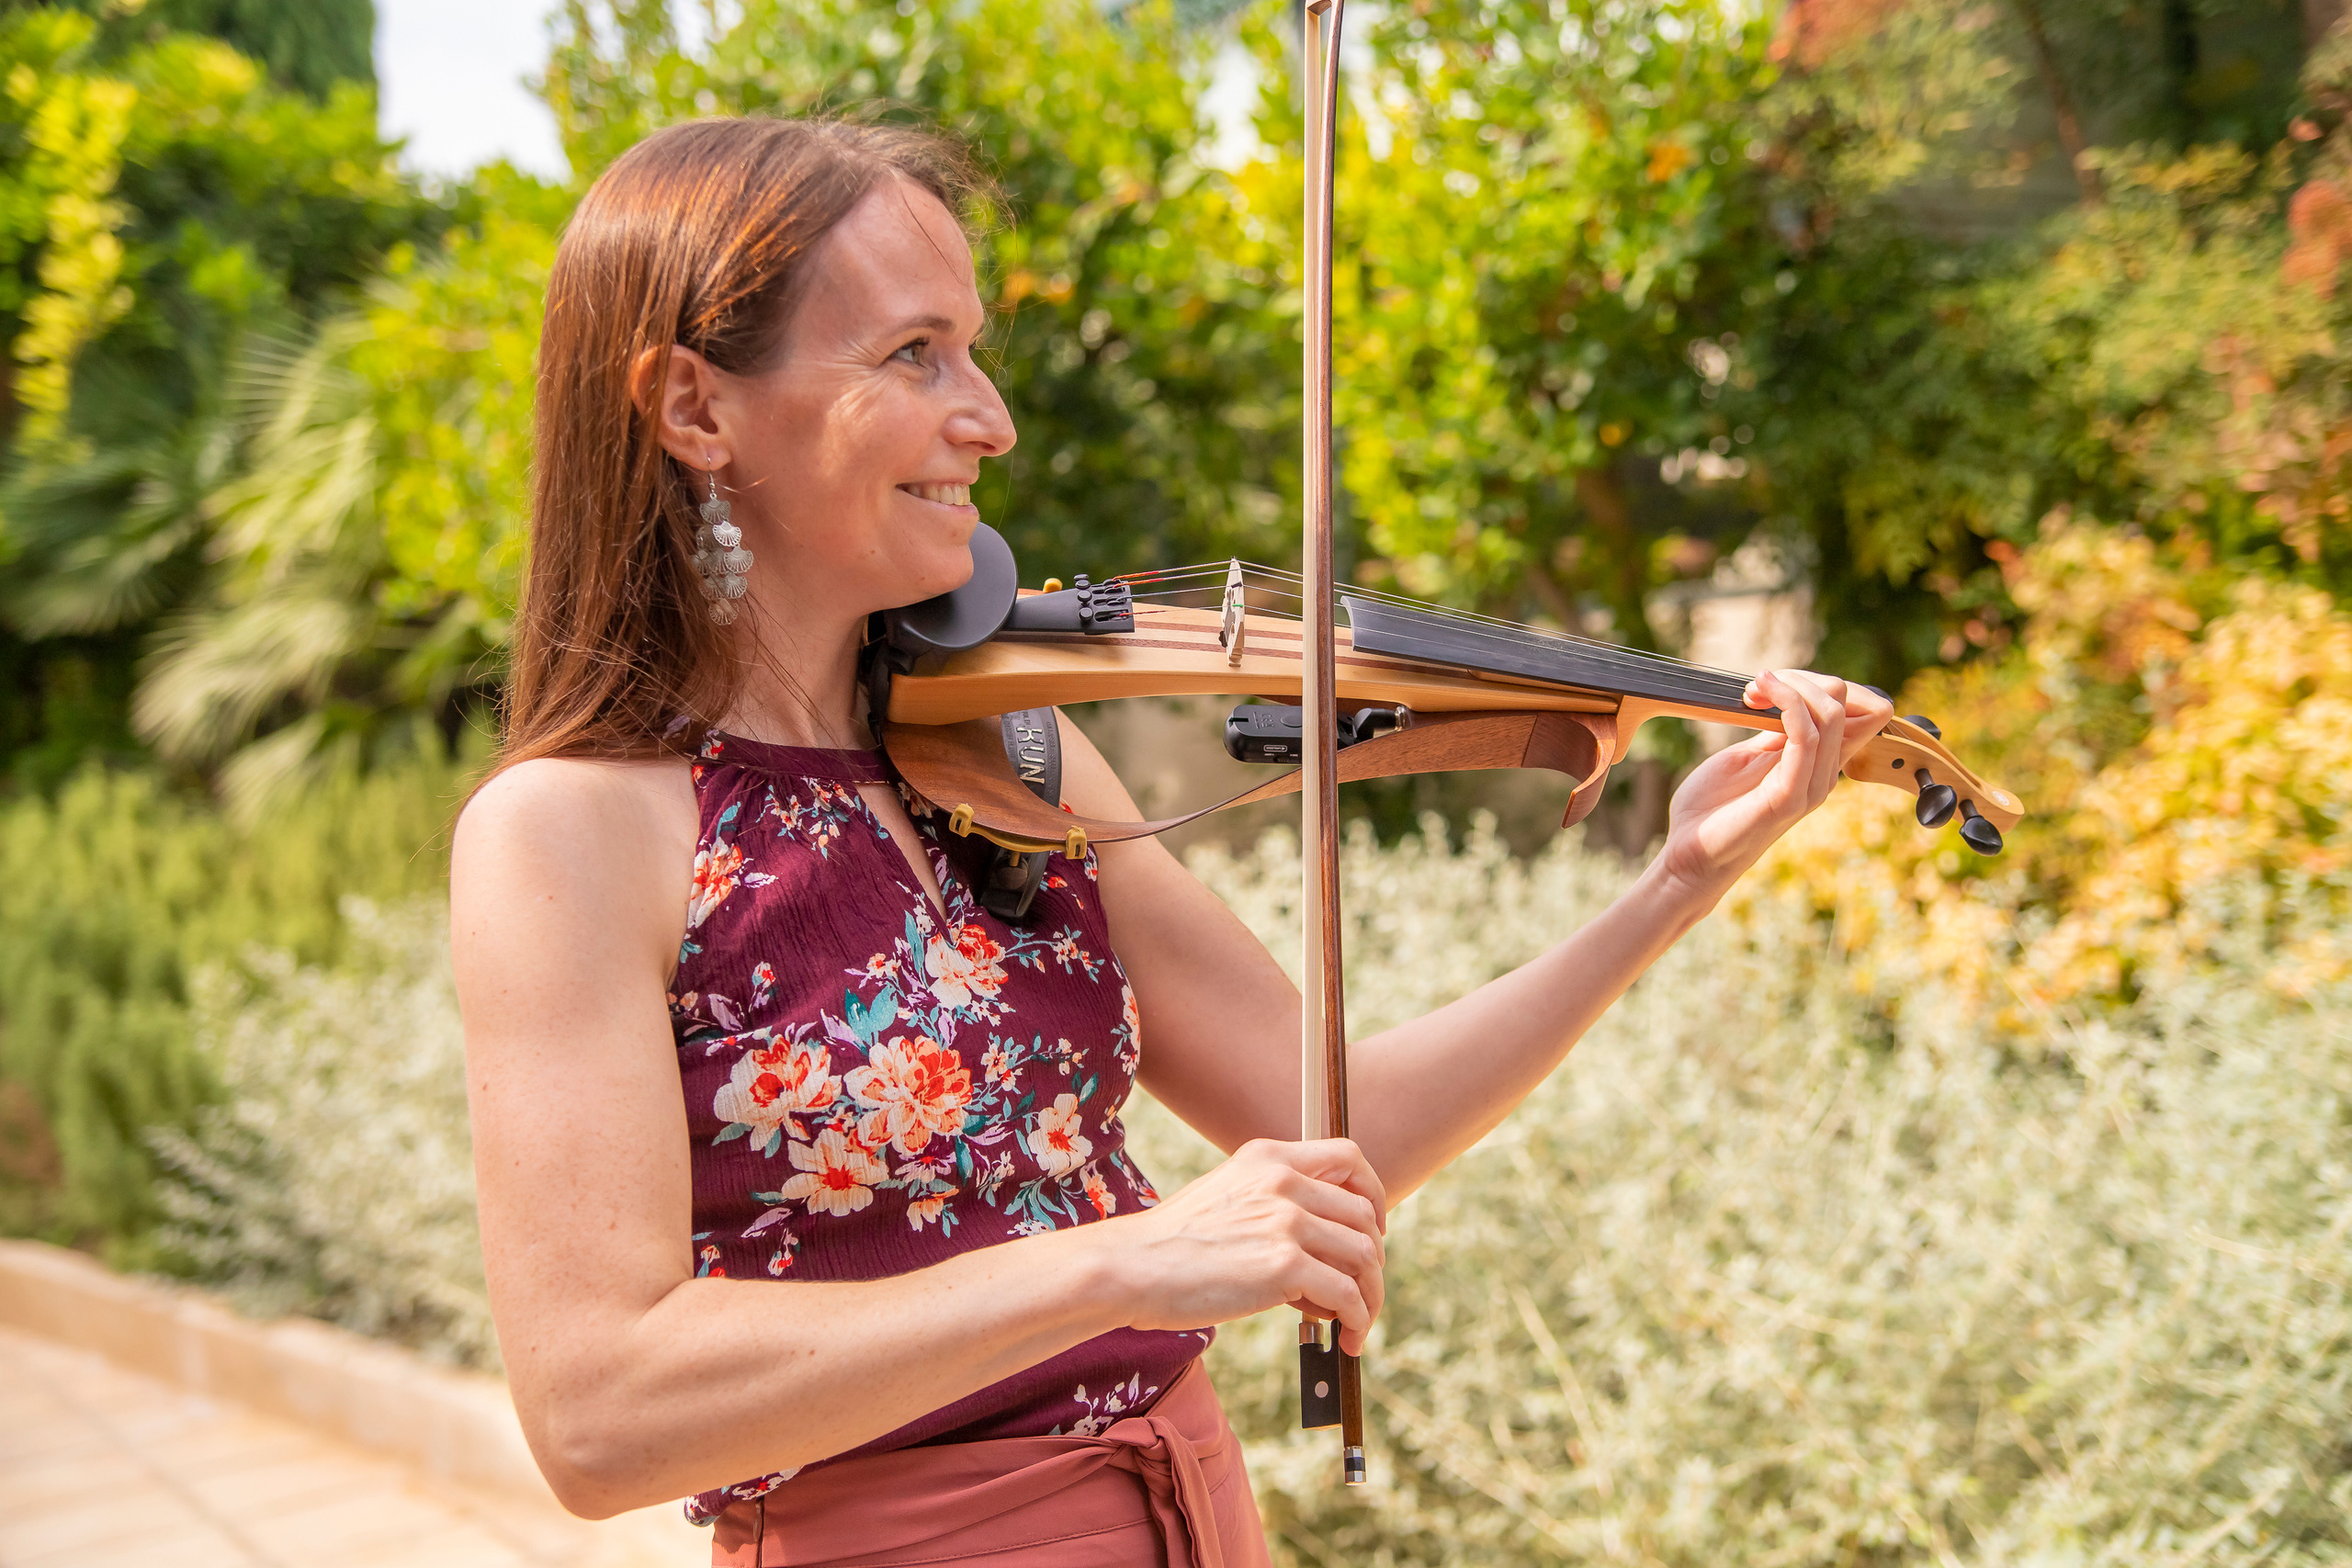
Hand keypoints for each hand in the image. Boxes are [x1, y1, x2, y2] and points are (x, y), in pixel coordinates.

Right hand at [1099, 1138, 1386, 1355]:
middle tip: (1361, 1291)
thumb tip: (1322, 1247)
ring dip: (1371, 1297)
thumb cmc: (1171, 1244)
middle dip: (1373, 1260)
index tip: (1372, 1227)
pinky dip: (1357, 1320)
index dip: (1372, 1194)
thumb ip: (1271, 1203)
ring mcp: (1286, 1221)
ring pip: (1364, 1257)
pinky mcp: (1285, 1265)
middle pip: (1364, 1216)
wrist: (1130, 1266)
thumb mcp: (1226, 1196)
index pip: (1349, 1157)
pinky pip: (1347, 1294)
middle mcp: (1283, 1180)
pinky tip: (1345, 1338)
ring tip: (1356, 1324)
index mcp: (1268, 1158)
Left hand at [1650, 669, 1892, 898]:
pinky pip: (1805, 736)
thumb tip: (1792, 699)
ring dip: (1788, 686)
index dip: (1821, 682)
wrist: (1689, 855)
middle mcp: (1824, 774)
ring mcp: (1811, 786)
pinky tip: (1756, 700)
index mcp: (1819, 763)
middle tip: (1755, 688)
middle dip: (1800, 678)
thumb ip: (1776, 732)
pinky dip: (1785, 704)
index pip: (1863, 708)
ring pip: (1831, 712)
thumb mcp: (1747, 758)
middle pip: (1844, 700)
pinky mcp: (1789, 795)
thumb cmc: (1712, 809)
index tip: (1773, 684)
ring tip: (1751, 691)